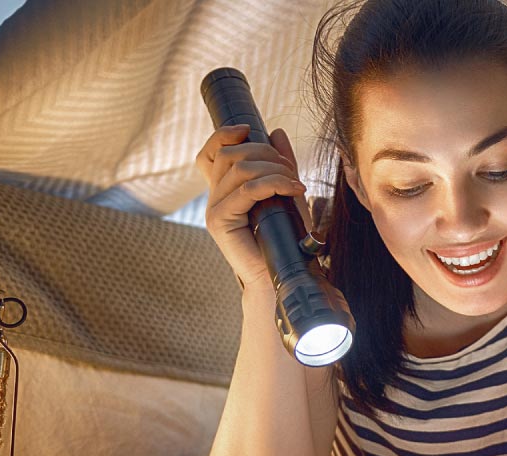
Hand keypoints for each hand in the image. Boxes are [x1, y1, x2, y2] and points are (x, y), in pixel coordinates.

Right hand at [194, 124, 313, 290]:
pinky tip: (294, 189)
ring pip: (241, 168)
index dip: (224, 135)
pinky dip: (274, 183)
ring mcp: (214, 208)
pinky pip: (247, 189)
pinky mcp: (220, 221)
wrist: (283, 275)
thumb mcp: (286, 192)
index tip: (250, 130)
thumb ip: (280, 164)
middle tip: (292, 172)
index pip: (211, 152)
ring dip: (275, 169)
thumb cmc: (287, 237)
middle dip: (267, 153)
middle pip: (230, 153)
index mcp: (225, 189)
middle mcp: (215, 196)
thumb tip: (275, 132)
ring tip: (295, 185)